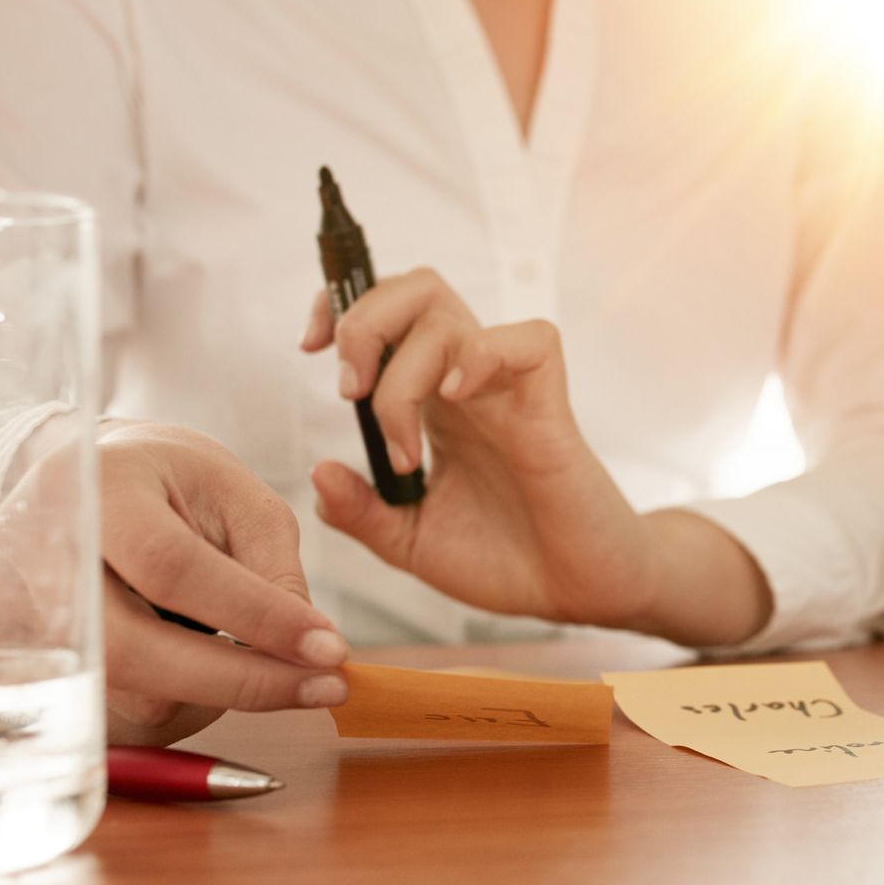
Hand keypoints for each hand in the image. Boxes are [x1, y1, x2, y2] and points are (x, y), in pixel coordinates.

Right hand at [0, 421, 349, 743]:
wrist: (93, 482)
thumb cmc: (171, 484)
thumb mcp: (240, 499)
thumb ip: (273, 568)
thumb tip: (312, 651)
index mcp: (99, 486)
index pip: (173, 567)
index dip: (255, 616)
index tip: (329, 650)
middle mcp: (40, 549)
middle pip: (134, 647)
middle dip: (239, 680)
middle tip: (320, 689)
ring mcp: (18, 607)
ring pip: (125, 687)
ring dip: (212, 691)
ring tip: (264, 659)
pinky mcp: (27, 653)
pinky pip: (116, 701)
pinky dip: (176, 693)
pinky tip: (205, 660)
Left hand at [301, 269, 771, 645]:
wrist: (575, 594)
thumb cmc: (506, 561)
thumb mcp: (413, 544)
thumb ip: (362, 514)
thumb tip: (318, 472)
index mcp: (432, 405)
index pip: (389, 316)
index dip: (343, 309)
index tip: (308, 347)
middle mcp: (466, 386)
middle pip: (415, 290)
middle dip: (361, 321)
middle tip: (350, 394)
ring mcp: (508, 392)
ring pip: (450, 315)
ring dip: (402, 371)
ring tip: (401, 445)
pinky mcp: (550, 408)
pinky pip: (530, 340)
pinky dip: (481, 354)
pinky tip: (456, 402)